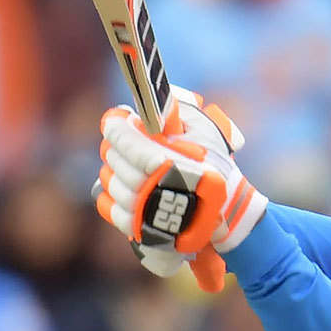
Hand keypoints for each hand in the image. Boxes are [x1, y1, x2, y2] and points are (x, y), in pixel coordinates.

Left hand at [93, 90, 266, 288]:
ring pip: (109, 181)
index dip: (115, 127)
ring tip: (126, 163)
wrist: (223, 209)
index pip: (125, 140)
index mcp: (164, 160)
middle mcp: (148, 186)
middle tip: (126, 139)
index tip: (114, 120)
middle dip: (117, 145)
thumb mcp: (205, 132)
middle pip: (115, 158)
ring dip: (114, 168)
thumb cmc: (214, 167)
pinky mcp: (135, 226)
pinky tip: (122, 184)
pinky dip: (110, 193)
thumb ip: (177, 113)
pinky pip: (107, 205)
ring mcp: (140, 209)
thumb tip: (150, 104)